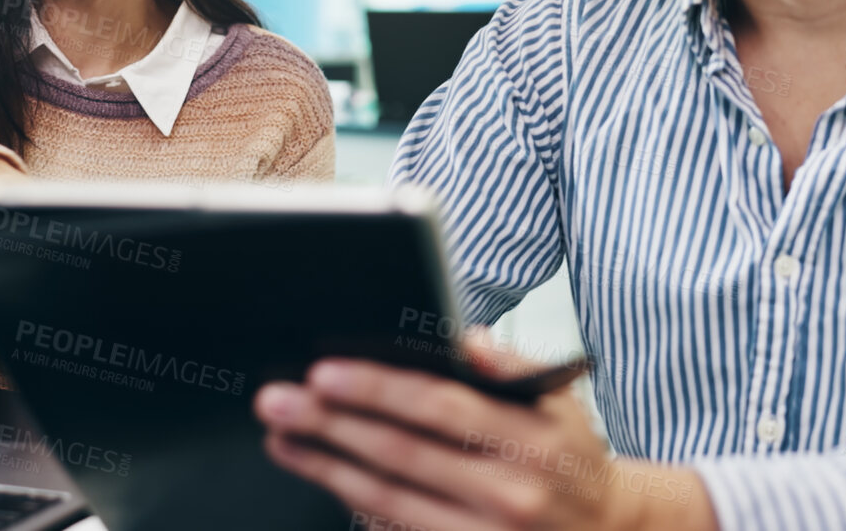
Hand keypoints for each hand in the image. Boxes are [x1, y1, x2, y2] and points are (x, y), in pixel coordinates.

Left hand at [253, 331, 715, 530]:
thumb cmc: (569, 458)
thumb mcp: (558, 402)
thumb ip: (509, 365)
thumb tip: (461, 339)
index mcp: (530, 442)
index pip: (441, 408)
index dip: (378, 389)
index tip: (324, 371)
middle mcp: (508, 495)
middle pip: (401, 455)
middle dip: (331, 424)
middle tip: (277, 399)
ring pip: (387, 502)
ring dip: (325, 467)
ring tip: (281, 436)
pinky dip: (353, 506)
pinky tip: (320, 475)